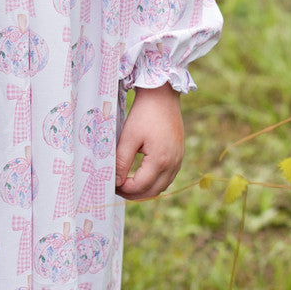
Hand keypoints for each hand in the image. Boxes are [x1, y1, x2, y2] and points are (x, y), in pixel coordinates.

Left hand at [114, 84, 185, 200]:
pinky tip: (141, 176)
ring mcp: (178, 160)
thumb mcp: (129, 137)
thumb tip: (115, 181)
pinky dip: (154, 181)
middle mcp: (173, 164)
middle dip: (134, 194)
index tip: (111, 184)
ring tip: (127, 184)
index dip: (124, 189)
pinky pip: (167, 177)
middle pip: (153, 192)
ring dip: (145, 190)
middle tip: (117, 189)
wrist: (163, 95)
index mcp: (160, 160)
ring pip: (162, 186)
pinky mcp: (179, 155)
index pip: (141, 186)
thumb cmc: (144, 114)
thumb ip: (122, 161)